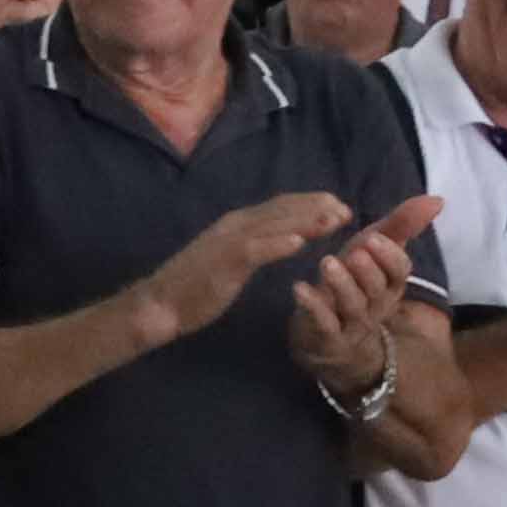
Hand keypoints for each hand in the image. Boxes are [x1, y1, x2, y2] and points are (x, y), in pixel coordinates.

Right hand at [133, 189, 363, 347]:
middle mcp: (235, 225)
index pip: (280, 205)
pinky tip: (300, 244)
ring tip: (334, 220)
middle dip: (317, 208)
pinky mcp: (224, 263)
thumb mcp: (230, 258)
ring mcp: (228, 242)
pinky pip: (255, 251)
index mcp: (237, 223)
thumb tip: (285, 236)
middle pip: (283, 209)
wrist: (159, 304)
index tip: (338, 206)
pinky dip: (277, 244)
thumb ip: (255, 245)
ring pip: (274, 225)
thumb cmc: (194, 286)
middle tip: (347, 210)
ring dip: (306, 221)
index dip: (311, 202)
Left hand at [283, 196, 437, 394]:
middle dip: (367, 270)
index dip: (389, 256)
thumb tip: (438, 199)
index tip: (373, 238)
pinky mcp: (328, 337)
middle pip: (378, 289)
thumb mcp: (372, 249)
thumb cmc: (352, 280)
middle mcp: (378, 306)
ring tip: (327, 262)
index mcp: (391, 285)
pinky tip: (299, 287)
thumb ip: (401, 225)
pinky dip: (312, 306)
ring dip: (341, 284)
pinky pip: (324, 323)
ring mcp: (354, 324)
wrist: (324, 330)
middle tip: (354, 252)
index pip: (400, 272)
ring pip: (353, 306)